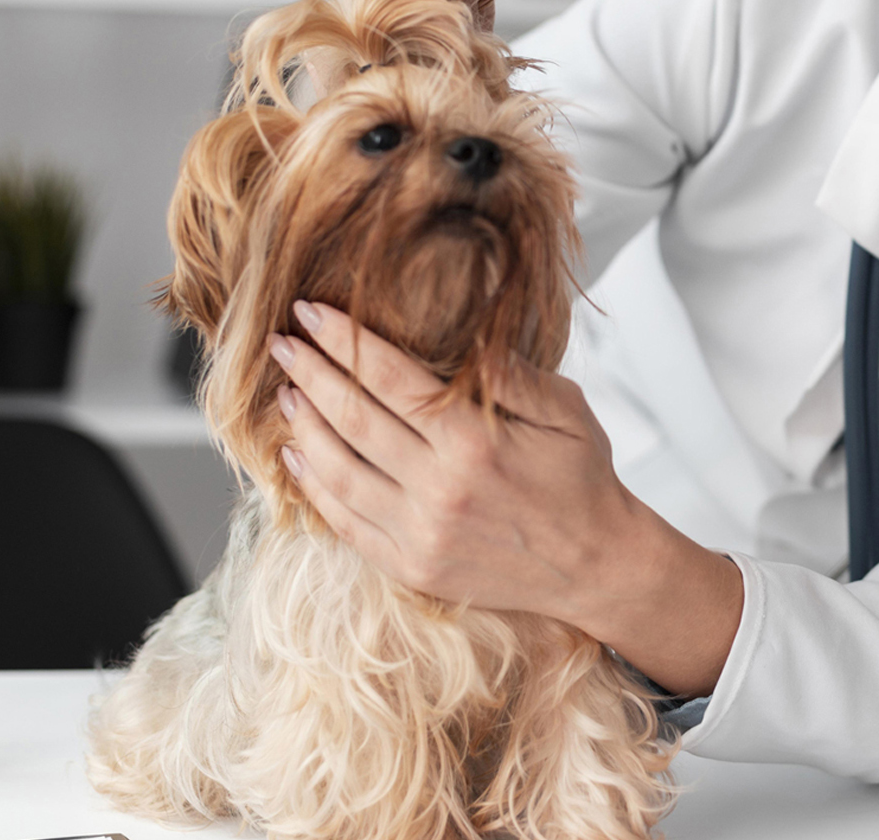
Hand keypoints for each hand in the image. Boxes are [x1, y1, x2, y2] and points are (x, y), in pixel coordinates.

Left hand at [270, 300, 741, 695]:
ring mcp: (422, 534)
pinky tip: (299, 456)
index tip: (311, 311)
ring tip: (285, 393)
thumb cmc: (582, 479)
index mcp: (475, 442)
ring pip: (339, 471)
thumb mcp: (564, 410)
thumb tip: (460, 333)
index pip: (389, 378)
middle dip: (310, 374)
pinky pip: (347, 523)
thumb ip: (508, 374)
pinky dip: (315, 487)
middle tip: (281, 343)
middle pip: (353, 419)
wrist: (598, 565)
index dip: (345, 341)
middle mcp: (440, 489)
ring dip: (304, 426)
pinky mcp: (413, 566)